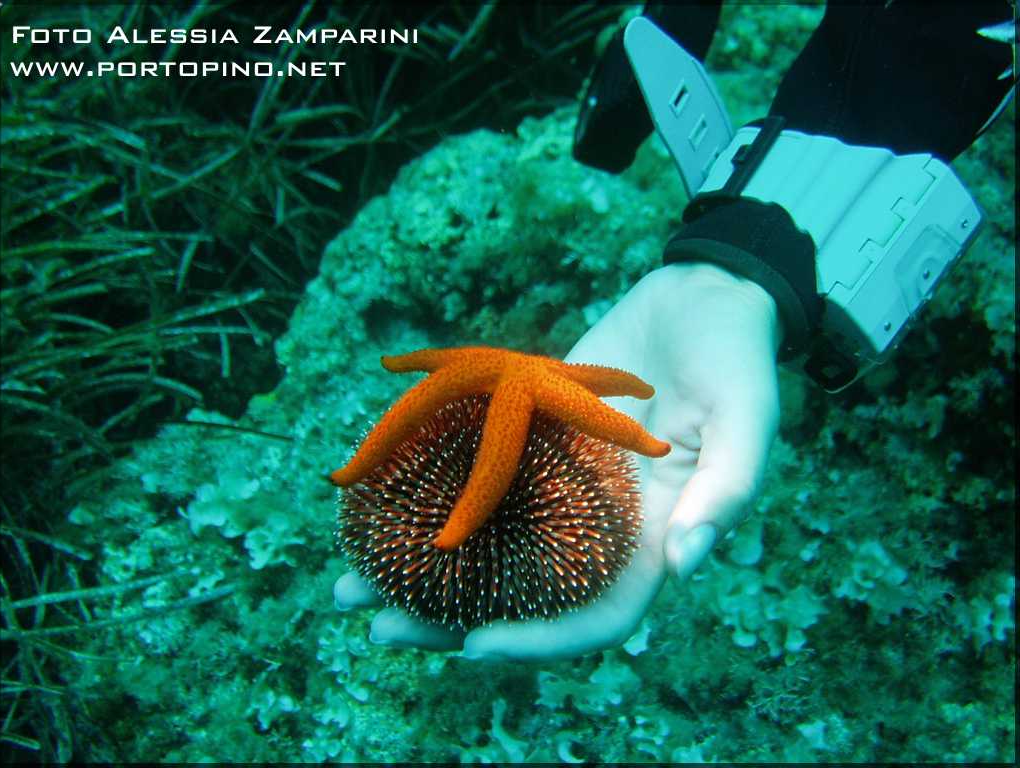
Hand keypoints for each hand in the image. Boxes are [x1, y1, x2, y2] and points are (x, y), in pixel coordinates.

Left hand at [334, 262, 781, 658]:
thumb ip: (727, 488)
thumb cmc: (736, 357)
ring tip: (345, 580)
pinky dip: (423, 492)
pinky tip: (369, 499)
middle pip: (518, 595)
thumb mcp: (748, 417)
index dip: (540, 642)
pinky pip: (470, 475)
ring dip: (416, 564)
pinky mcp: (526, 437)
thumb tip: (682, 563)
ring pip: (481, 542)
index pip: (595, 616)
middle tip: (375, 622)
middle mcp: (594, 522)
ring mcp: (554, 482)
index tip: (473, 643)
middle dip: (447, 619)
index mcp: (650, 537)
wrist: (701, 296)